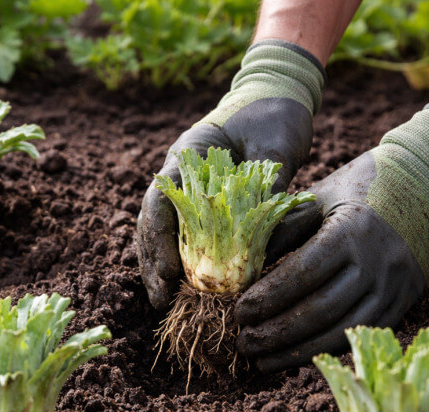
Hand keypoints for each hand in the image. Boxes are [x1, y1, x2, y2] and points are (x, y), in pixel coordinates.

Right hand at [137, 40, 324, 308]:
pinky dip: (178, 258)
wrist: (276, 94)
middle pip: (152, 222)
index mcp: (188, 154)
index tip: (169, 276)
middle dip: (152, 263)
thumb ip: (266, 186)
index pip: (162, 203)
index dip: (160, 243)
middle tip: (161, 301)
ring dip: (159, 265)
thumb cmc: (275, 115)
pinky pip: (181, 232)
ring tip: (163, 300)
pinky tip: (181, 284)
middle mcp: (179, 172)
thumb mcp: (276, 147)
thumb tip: (262, 239)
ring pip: (160, 231)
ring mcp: (186, 185)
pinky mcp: (200, 199)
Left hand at [235, 104, 428, 371]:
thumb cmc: (359, 187)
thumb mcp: (317, 198)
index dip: (268, 297)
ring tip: (262, 360)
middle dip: (277, 331)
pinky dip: (325, 349)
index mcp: (352, 230)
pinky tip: (295, 356)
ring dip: (298, 351)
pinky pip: (360, 334)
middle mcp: (377, 262)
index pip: (303, 273)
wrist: (428, 185)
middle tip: (243, 342)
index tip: (239, 311)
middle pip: (321, 309)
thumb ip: (281, 231)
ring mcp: (394, 286)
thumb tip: (240, 270)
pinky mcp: (403, 302)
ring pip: (341, 330)